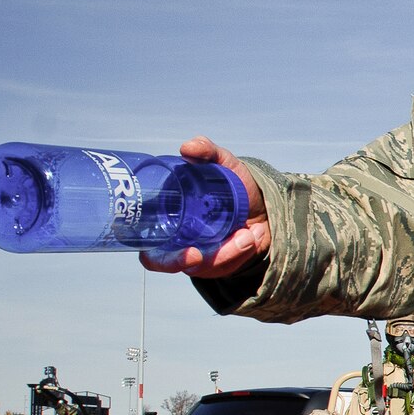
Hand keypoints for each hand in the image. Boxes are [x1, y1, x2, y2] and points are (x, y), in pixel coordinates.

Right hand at [139, 137, 271, 277]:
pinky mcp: (223, 263)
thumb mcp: (223, 164)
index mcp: (167, 223)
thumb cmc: (233, 184)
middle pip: (174, 266)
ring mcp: (202, 256)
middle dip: (187, 262)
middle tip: (200, 254)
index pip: (151, 253)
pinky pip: (229, 266)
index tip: (187, 253)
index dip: (158, 258)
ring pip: (208, 266)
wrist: (262, 201)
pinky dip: (241, 252)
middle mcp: (179, 244)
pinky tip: (253, 236)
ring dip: (229, 253)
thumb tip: (187, 148)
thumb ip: (207, 152)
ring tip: (249, 234)